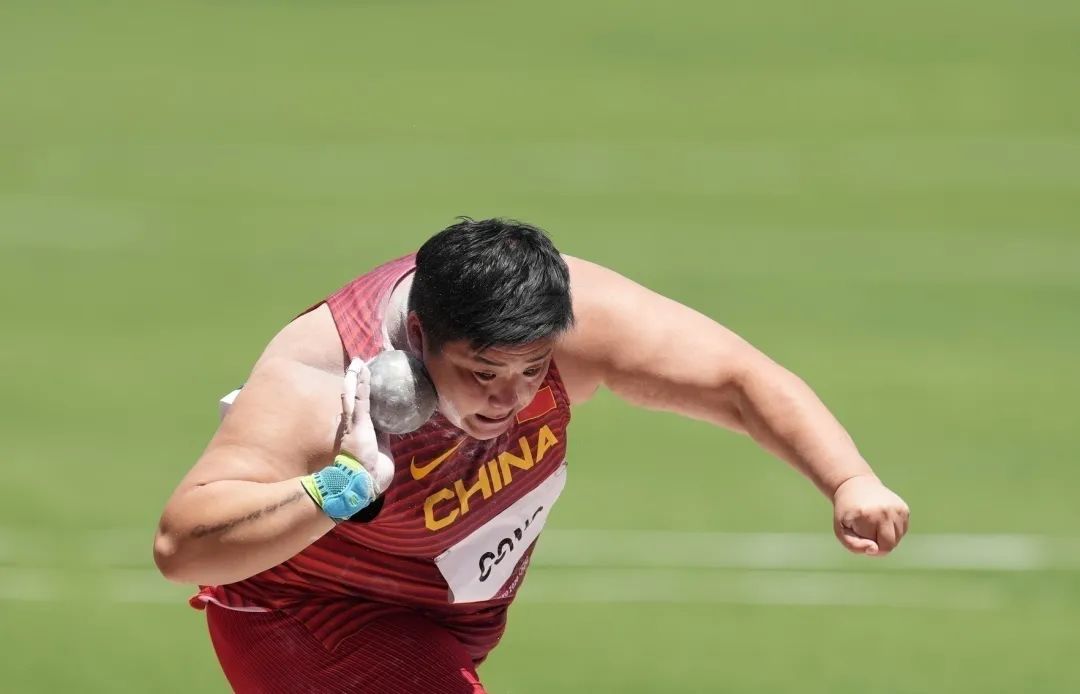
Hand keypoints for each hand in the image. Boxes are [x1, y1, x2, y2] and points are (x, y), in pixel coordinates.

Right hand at [340, 358, 395, 493]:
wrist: (361, 483)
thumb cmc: (372, 474)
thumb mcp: (381, 452)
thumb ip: (384, 439)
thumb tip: (392, 429)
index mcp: (360, 431)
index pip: (363, 408)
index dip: (365, 394)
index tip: (367, 381)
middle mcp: (353, 424)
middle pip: (355, 397)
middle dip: (357, 381)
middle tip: (360, 364)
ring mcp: (354, 422)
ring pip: (354, 394)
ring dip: (356, 377)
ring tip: (358, 361)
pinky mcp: (357, 422)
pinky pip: (360, 398)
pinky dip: (361, 382)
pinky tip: (362, 368)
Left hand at [832, 475, 909, 555]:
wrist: (856, 485)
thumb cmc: (847, 512)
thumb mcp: (840, 530)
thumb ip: (854, 546)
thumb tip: (875, 549)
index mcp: (868, 516)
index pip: (879, 549)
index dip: (869, 547)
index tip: (859, 534)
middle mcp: (886, 511)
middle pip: (891, 545)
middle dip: (880, 544)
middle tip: (867, 530)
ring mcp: (897, 509)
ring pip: (898, 538)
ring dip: (886, 536)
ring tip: (873, 522)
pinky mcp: (904, 508)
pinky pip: (903, 530)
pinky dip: (892, 529)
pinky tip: (881, 518)